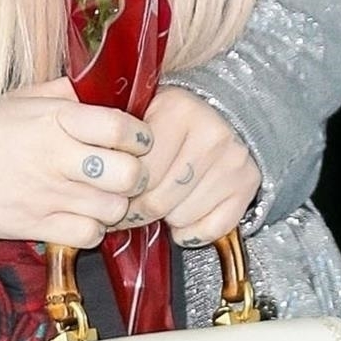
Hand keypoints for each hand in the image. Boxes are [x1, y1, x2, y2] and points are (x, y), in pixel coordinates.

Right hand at [0, 79, 151, 247]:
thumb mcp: (22, 97)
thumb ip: (65, 95)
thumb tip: (98, 92)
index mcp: (58, 119)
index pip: (124, 128)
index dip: (140, 138)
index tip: (136, 142)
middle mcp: (58, 156)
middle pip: (129, 175)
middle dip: (136, 177)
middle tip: (126, 176)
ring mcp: (47, 194)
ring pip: (114, 210)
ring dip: (115, 206)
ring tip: (101, 199)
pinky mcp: (33, 225)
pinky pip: (87, 236)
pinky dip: (92, 231)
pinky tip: (80, 218)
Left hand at [128, 89, 259, 244]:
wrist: (227, 109)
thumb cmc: (175, 117)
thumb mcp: (144, 112)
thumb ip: (118, 138)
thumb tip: (93, 177)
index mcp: (177, 112)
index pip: (137, 174)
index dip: (121, 192)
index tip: (115, 195)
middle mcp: (210, 136)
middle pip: (157, 201)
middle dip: (140, 210)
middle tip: (135, 206)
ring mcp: (231, 162)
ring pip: (181, 218)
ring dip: (167, 217)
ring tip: (165, 199)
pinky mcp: (247, 184)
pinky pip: (210, 229)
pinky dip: (193, 231)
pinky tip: (186, 212)